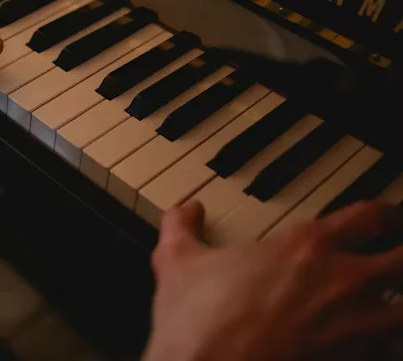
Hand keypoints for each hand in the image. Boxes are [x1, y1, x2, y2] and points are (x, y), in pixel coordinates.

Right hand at [143, 201, 402, 360]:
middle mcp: (342, 283)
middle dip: (399, 257)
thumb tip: (186, 210)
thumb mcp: (177, 262)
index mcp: (305, 247)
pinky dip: (383, 347)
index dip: (384, 214)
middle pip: (402, 261)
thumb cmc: (198, 323)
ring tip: (388, 308)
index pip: (368, 217)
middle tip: (394, 257)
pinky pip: (387, 352)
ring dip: (396, 308)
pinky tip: (371, 346)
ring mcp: (355, 330)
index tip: (385, 218)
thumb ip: (182, 227)